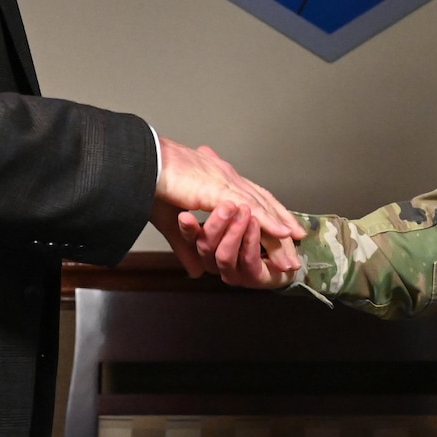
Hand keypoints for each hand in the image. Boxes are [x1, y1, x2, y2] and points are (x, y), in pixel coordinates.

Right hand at [154, 137, 302, 272]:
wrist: (138, 167)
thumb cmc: (149, 184)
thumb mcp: (173, 223)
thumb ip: (188, 247)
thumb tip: (196, 270)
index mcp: (216, 179)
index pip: (250, 196)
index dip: (268, 212)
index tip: (283, 227)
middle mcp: (225, 177)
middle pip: (262, 202)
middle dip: (281, 222)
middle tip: (298, 240)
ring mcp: (224, 182)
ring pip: (260, 208)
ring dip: (279, 229)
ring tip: (295, 246)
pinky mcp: (218, 189)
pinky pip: (249, 207)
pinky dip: (267, 220)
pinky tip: (281, 232)